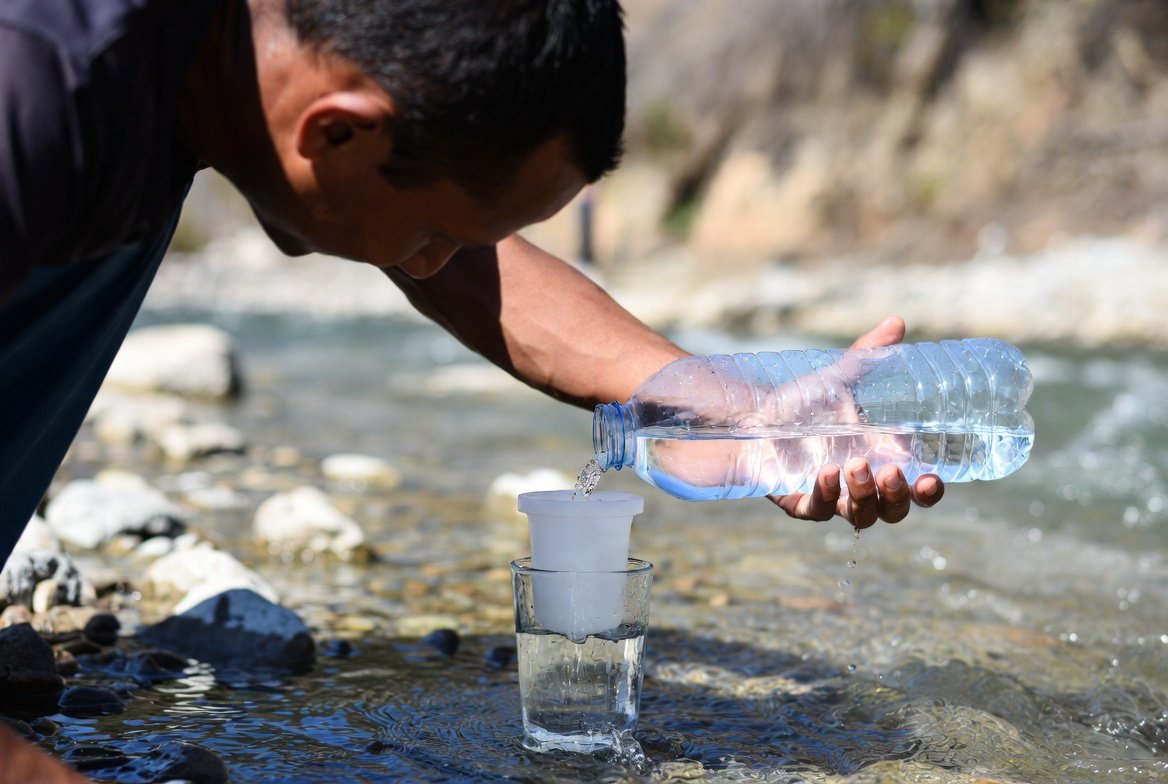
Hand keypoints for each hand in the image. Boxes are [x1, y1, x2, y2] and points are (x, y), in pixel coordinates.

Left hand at [766, 316, 945, 527]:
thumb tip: (897, 322)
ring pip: (861, 515)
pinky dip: (826, 495)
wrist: (750, 416)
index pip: (917, 486)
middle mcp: (860, 484)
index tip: (933, 478)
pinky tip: (827, 473)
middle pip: (894, 510)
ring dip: (865, 496)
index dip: (929, 489)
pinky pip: (819, 510)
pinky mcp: (800, 502)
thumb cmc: (800, 402)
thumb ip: (868, 355)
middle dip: (899, 497)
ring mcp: (831, 496)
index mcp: (880, 459)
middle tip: (892, 473)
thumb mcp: (837, 378)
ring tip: (854, 465)